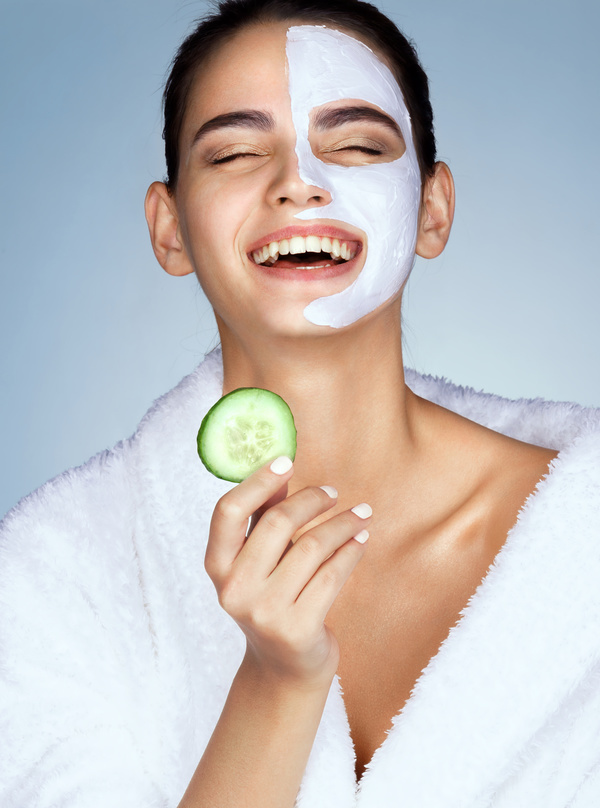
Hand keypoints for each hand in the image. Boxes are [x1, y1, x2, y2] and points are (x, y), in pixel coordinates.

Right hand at [204, 456, 370, 687]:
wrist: (283, 667)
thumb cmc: (271, 599)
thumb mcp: (258, 560)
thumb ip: (264, 517)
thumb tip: (281, 469)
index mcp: (217, 566)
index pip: (228, 511)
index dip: (258, 481)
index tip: (286, 461)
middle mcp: (234, 589)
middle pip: (278, 523)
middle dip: (313, 500)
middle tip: (333, 492)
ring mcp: (265, 612)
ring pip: (313, 547)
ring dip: (343, 524)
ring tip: (361, 515)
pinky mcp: (298, 629)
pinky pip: (333, 575)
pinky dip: (352, 551)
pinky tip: (361, 541)